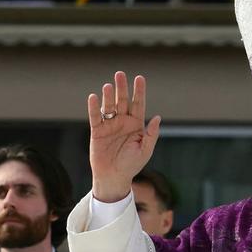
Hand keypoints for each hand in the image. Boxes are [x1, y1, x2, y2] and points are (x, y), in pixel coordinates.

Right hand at [89, 71, 161, 202]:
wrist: (114, 177)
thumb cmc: (132, 165)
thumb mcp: (145, 150)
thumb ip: (151, 134)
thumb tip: (157, 118)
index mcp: (136, 125)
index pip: (138, 104)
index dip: (139, 91)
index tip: (139, 78)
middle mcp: (123, 122)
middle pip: (122, 101)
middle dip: (122, 88)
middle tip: (120, 74)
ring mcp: (110, 125)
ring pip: (109, 106)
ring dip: (108, 96)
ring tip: (108, 86)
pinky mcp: (97, 131)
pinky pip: (95, 117)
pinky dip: (94, 107)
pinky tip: (93, 97)